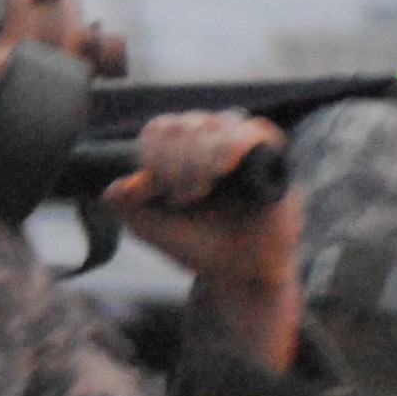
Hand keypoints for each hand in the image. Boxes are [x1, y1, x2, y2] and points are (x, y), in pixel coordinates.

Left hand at [108, 111, 300, 366]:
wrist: (236, 271)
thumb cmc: (193, 243)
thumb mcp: (146, 224)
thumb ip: (123, 200)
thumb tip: (124, 183)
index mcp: (179, 149)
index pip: (158, 129)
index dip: (151, 157)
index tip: (158, 192)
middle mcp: (210, 139)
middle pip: (181, 125)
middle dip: (173, 164)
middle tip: (184, 198)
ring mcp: (242, 143)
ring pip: (212, 124)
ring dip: (198, 159)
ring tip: (200, 191)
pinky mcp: (273, 154)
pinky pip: (252, 131)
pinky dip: (230, 145)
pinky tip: (223, 168)